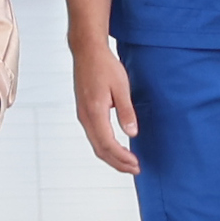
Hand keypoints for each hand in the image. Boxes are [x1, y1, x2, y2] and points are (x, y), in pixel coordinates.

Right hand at [71, 38, 139, 175]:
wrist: (86, 51)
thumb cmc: (103, 65)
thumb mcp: (121, 87)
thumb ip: (126, 111)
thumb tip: (132, 133)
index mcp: (95, 112)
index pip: (108, 144)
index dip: (122, 158)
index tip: (136, 164)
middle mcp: (85, 117)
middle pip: (100, 150)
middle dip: (118, 163)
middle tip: (135, 169)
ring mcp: (83, 115)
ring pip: (96, 145)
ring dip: (112, 157)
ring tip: (128, 163)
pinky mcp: (84, 112)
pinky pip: (94, 136)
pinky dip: (106, 147)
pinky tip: (116, 147)